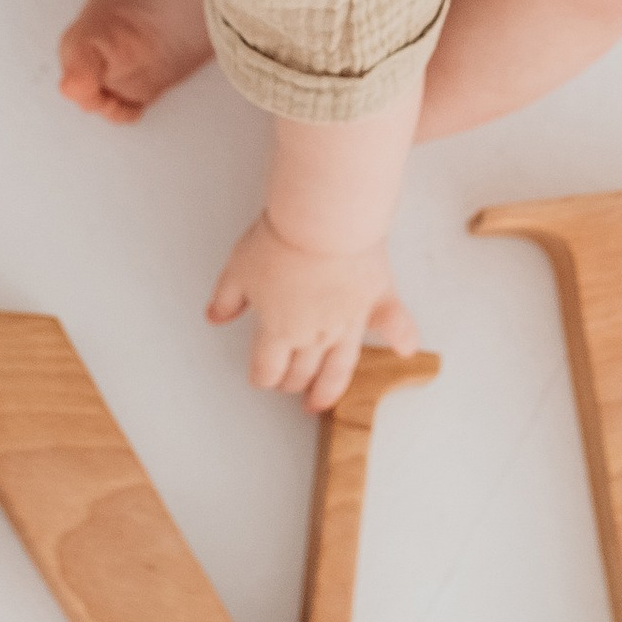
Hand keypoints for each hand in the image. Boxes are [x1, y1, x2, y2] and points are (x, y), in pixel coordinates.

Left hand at [207, 213, 418, 414]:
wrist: (325, 221)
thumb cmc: (282, 242)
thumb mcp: (237, 269)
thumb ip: (227, 298)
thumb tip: (216, 317)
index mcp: (279, 330)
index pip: (268, 369)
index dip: (262, 378)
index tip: (261, 378)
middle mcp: (315, 335)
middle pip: (301, 372)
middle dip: (291, 383)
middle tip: (288, 387)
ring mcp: (349, 320)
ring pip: (340, 366)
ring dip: (331, 388)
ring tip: (325, 400)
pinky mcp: (377, 298)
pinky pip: (394, 323)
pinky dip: (402, 338)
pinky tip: (405, 350)